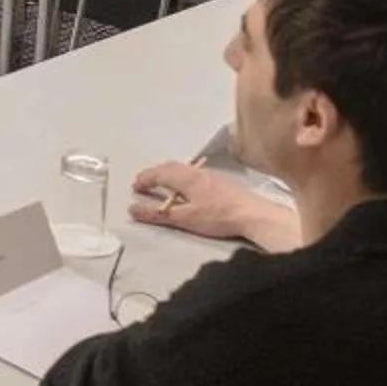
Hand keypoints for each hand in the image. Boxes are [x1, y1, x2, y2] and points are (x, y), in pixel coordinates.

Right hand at [130, 161, 287, 248]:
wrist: (253, 215)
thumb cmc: (217, 216)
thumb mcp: (184, 218)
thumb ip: (158, 214)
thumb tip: (132, 209)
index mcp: (186, 177)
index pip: (160, 173)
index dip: (146, 179)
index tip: (134, 187)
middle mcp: (197, 172)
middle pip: (171, 167)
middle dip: (155, 174)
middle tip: (144, 183)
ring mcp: (210, 175)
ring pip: (183, 169)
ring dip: (169, 174)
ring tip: (162, 185)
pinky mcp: (220, 182)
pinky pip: (193, 174)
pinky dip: (181, 178)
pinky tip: (186, 189)